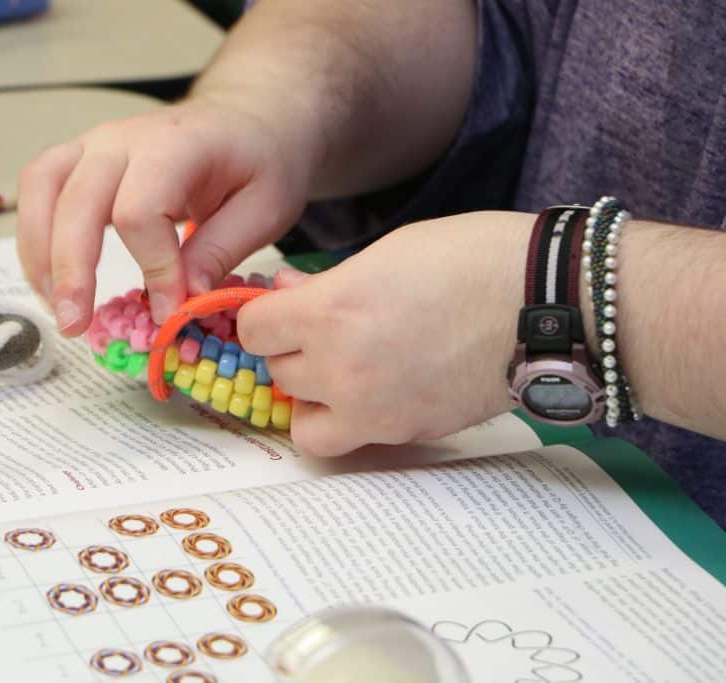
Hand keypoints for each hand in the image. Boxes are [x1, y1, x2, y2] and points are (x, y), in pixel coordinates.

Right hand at [16, 95, 313, 334]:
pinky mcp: (81, 159)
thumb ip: (220, 251)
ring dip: (39, 253)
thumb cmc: (259, 160)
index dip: (151, 267)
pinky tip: (51, 281)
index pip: (140, 210)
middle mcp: (124, 138)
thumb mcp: (265, 208)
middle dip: (72, 269)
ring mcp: (95, 144)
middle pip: (77, 200)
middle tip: (76, 324)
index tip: (169, 311)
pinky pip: (39, 189)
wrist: (247, 119)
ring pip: (42, 187)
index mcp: (177, 146)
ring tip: (58, 307)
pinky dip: (35, 237)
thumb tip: (180, 300)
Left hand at [238, 211, 533, 456]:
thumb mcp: (385, 253)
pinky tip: (371, 394)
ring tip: (342, 369)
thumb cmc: (471, 260)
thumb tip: (284, 293)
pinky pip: (345, 440)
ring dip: (311, 394)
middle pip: (276, 371)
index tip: (280, 309)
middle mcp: (341, 367)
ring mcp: (372, 409)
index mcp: (331, 311)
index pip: (252, 330)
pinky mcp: (403, 433)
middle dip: (293, 349)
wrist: (546, 304)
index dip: (264, 316)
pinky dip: (345, 423)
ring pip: (302, 417)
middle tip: (323, 331)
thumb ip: (326, 283)